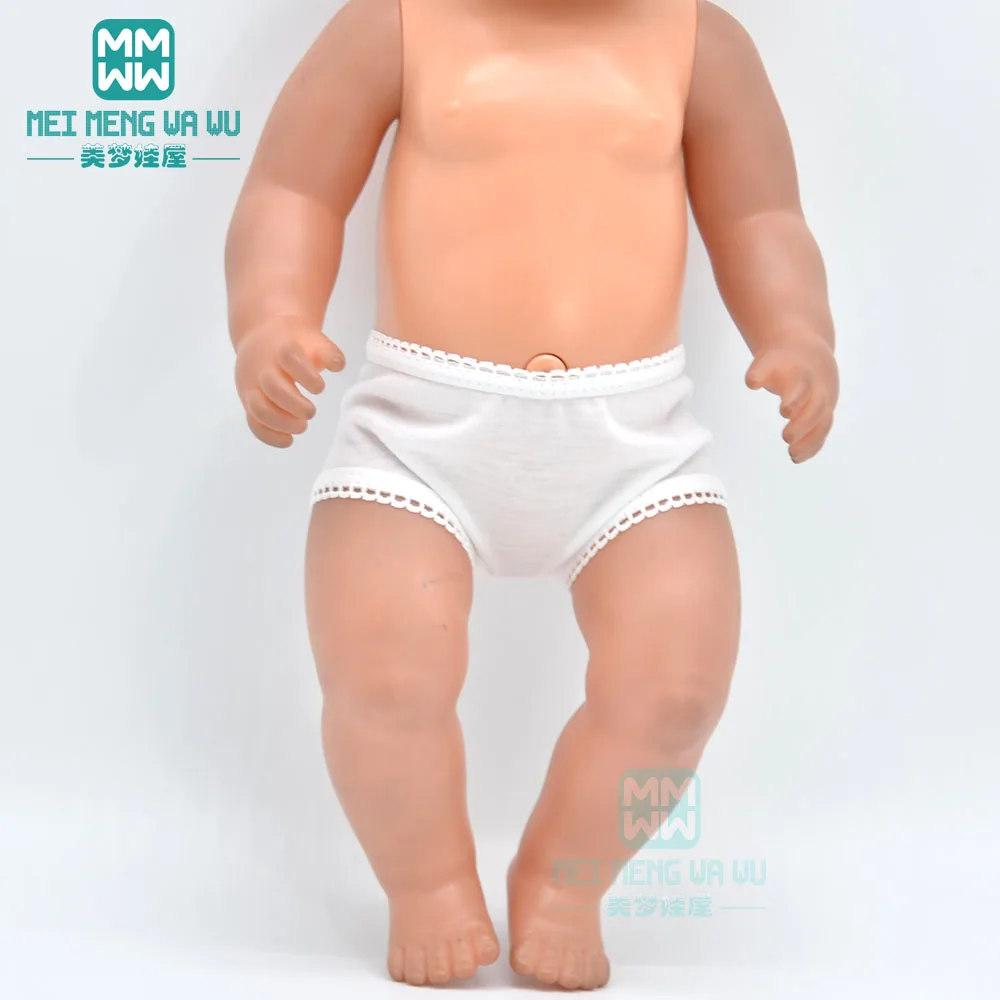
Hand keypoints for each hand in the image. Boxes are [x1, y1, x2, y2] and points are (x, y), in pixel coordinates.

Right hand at [234, 316, 344, 447]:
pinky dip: (269, 436)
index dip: (307, 375)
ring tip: (302, 426)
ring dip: (282, 422)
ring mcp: (253, 386)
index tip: (320, 387)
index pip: (290, 357)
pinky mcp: (249, 402)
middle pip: (273, 387)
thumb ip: (328, 353)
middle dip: (295, 404)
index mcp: (282, 349)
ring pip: (259, 408)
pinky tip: (288, 439)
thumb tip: (337, 366)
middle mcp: (263, 367)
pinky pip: (253, 422)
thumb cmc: (296, 346)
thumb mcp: (314, 342)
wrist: (264, 339)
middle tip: (311, 412)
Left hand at [745, 337, 838, 462]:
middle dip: (803, 423)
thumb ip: (759, 371)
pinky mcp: (825, 413)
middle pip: (817, 407)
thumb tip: (752, 383)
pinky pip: (822, 431)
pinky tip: (797, 458)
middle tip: (786, 437)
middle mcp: (817, 389)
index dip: (796, 399)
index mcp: (803, 374)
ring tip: (793, 455)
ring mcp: (824, 402)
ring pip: (823, 422)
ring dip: (809, 440)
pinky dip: (812, 446)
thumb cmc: (783, 362)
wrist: (808, 354)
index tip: (784, 412)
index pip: (803, 387)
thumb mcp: (768, 361)